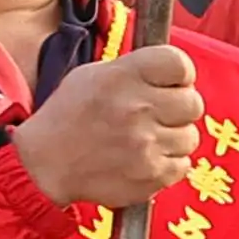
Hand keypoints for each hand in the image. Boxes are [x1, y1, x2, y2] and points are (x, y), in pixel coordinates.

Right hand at [10, 48, 204, 210]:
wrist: (45, 163)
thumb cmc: (69, 116)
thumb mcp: (92, 75)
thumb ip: (134, 69)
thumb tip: (174, 72)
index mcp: (122, 77)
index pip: (179, 64)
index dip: (181, 74)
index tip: (174, 82)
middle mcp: (137, 108)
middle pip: (193, 102)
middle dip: (179, 108)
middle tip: (159, 113)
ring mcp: (146, 144)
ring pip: (190, 136)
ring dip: (173, 138)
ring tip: (146, 139)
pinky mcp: (151, 175)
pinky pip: (183, 165)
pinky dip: (168, 163)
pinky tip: (144, 158)